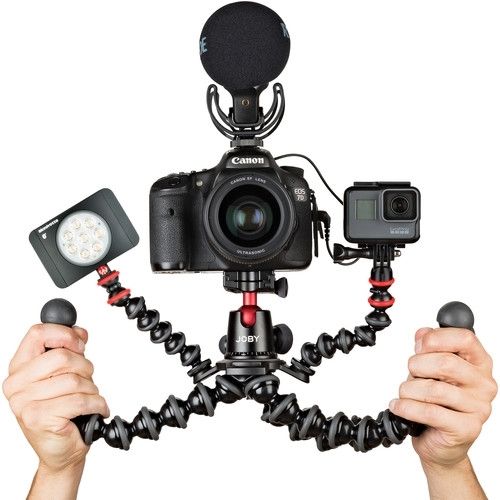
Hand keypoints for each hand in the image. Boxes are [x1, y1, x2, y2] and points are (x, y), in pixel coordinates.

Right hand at [2, 323, 109, 474]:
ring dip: (91, 388)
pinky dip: (97, 403)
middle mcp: (16, 385)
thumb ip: (68, 350)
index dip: (64, 334)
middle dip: (85, 366)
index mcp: (19, 368)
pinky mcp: (38, 418)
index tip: (79, 344)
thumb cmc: (62, 410)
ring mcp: (24, 403)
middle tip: (87, 378)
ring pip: (74, 379)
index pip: (37, 333)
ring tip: (88, 397)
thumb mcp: (64, 374)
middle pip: (62, 356)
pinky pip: (80, 399)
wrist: (61, 450)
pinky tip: (96, 408)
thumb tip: (79, 332)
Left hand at [390, 327, 496, 467]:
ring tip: (405, 394)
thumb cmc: (437, 402)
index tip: (420, 345)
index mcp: (478, 363)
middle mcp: (483, 384)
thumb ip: (428, 349)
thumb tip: (422, 333)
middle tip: (411, 374)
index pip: (465, 338)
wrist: (440, 442)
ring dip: (409, 390)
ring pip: (434, 389)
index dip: (437, 338)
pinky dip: (407, 407)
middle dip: (417, 366)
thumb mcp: (430, 369)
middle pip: (446, 362)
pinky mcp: (467, 428)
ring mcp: (478, 408)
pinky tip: (399, 407)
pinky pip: (430, 412)